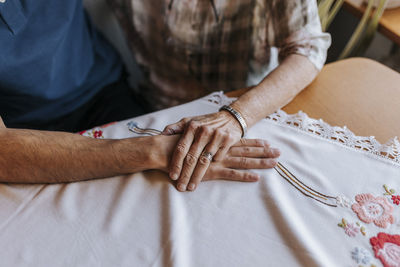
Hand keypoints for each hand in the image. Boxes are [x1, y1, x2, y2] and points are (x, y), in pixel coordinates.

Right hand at [153, 135, 279, 190]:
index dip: (254, 143)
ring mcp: (217, 160)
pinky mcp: (212, 171)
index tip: (267, 143)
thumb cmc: (175, 143)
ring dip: (260, 162)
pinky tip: (257, 178)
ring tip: (275, 163)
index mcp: (216, 141)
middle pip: (246, 151)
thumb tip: (203, 136)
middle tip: (279, 152)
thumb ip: (197, 135)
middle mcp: (220, 149)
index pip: (239, 141)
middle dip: (264, 152)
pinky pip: (232, 174)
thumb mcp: (189, 135)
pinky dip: (244, 176)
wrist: (164, 150)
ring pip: (243, 161)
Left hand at [162, 111, 242, 190]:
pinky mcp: (228, 139)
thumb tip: (162, 134)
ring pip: (205, 161)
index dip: (176, 164)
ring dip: (197, 176)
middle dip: (185, 174)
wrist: (230, 117)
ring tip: (191, 186)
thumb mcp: (190, 121)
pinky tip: (209, 173)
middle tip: (180, 187)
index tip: (172, 176)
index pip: (181, 148)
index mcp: (192, 127)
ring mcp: (216, 135)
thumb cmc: (206, 122)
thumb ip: (176, 128)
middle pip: (192, 158)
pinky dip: (214, 165)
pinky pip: (218, 157)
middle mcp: (204, 131)